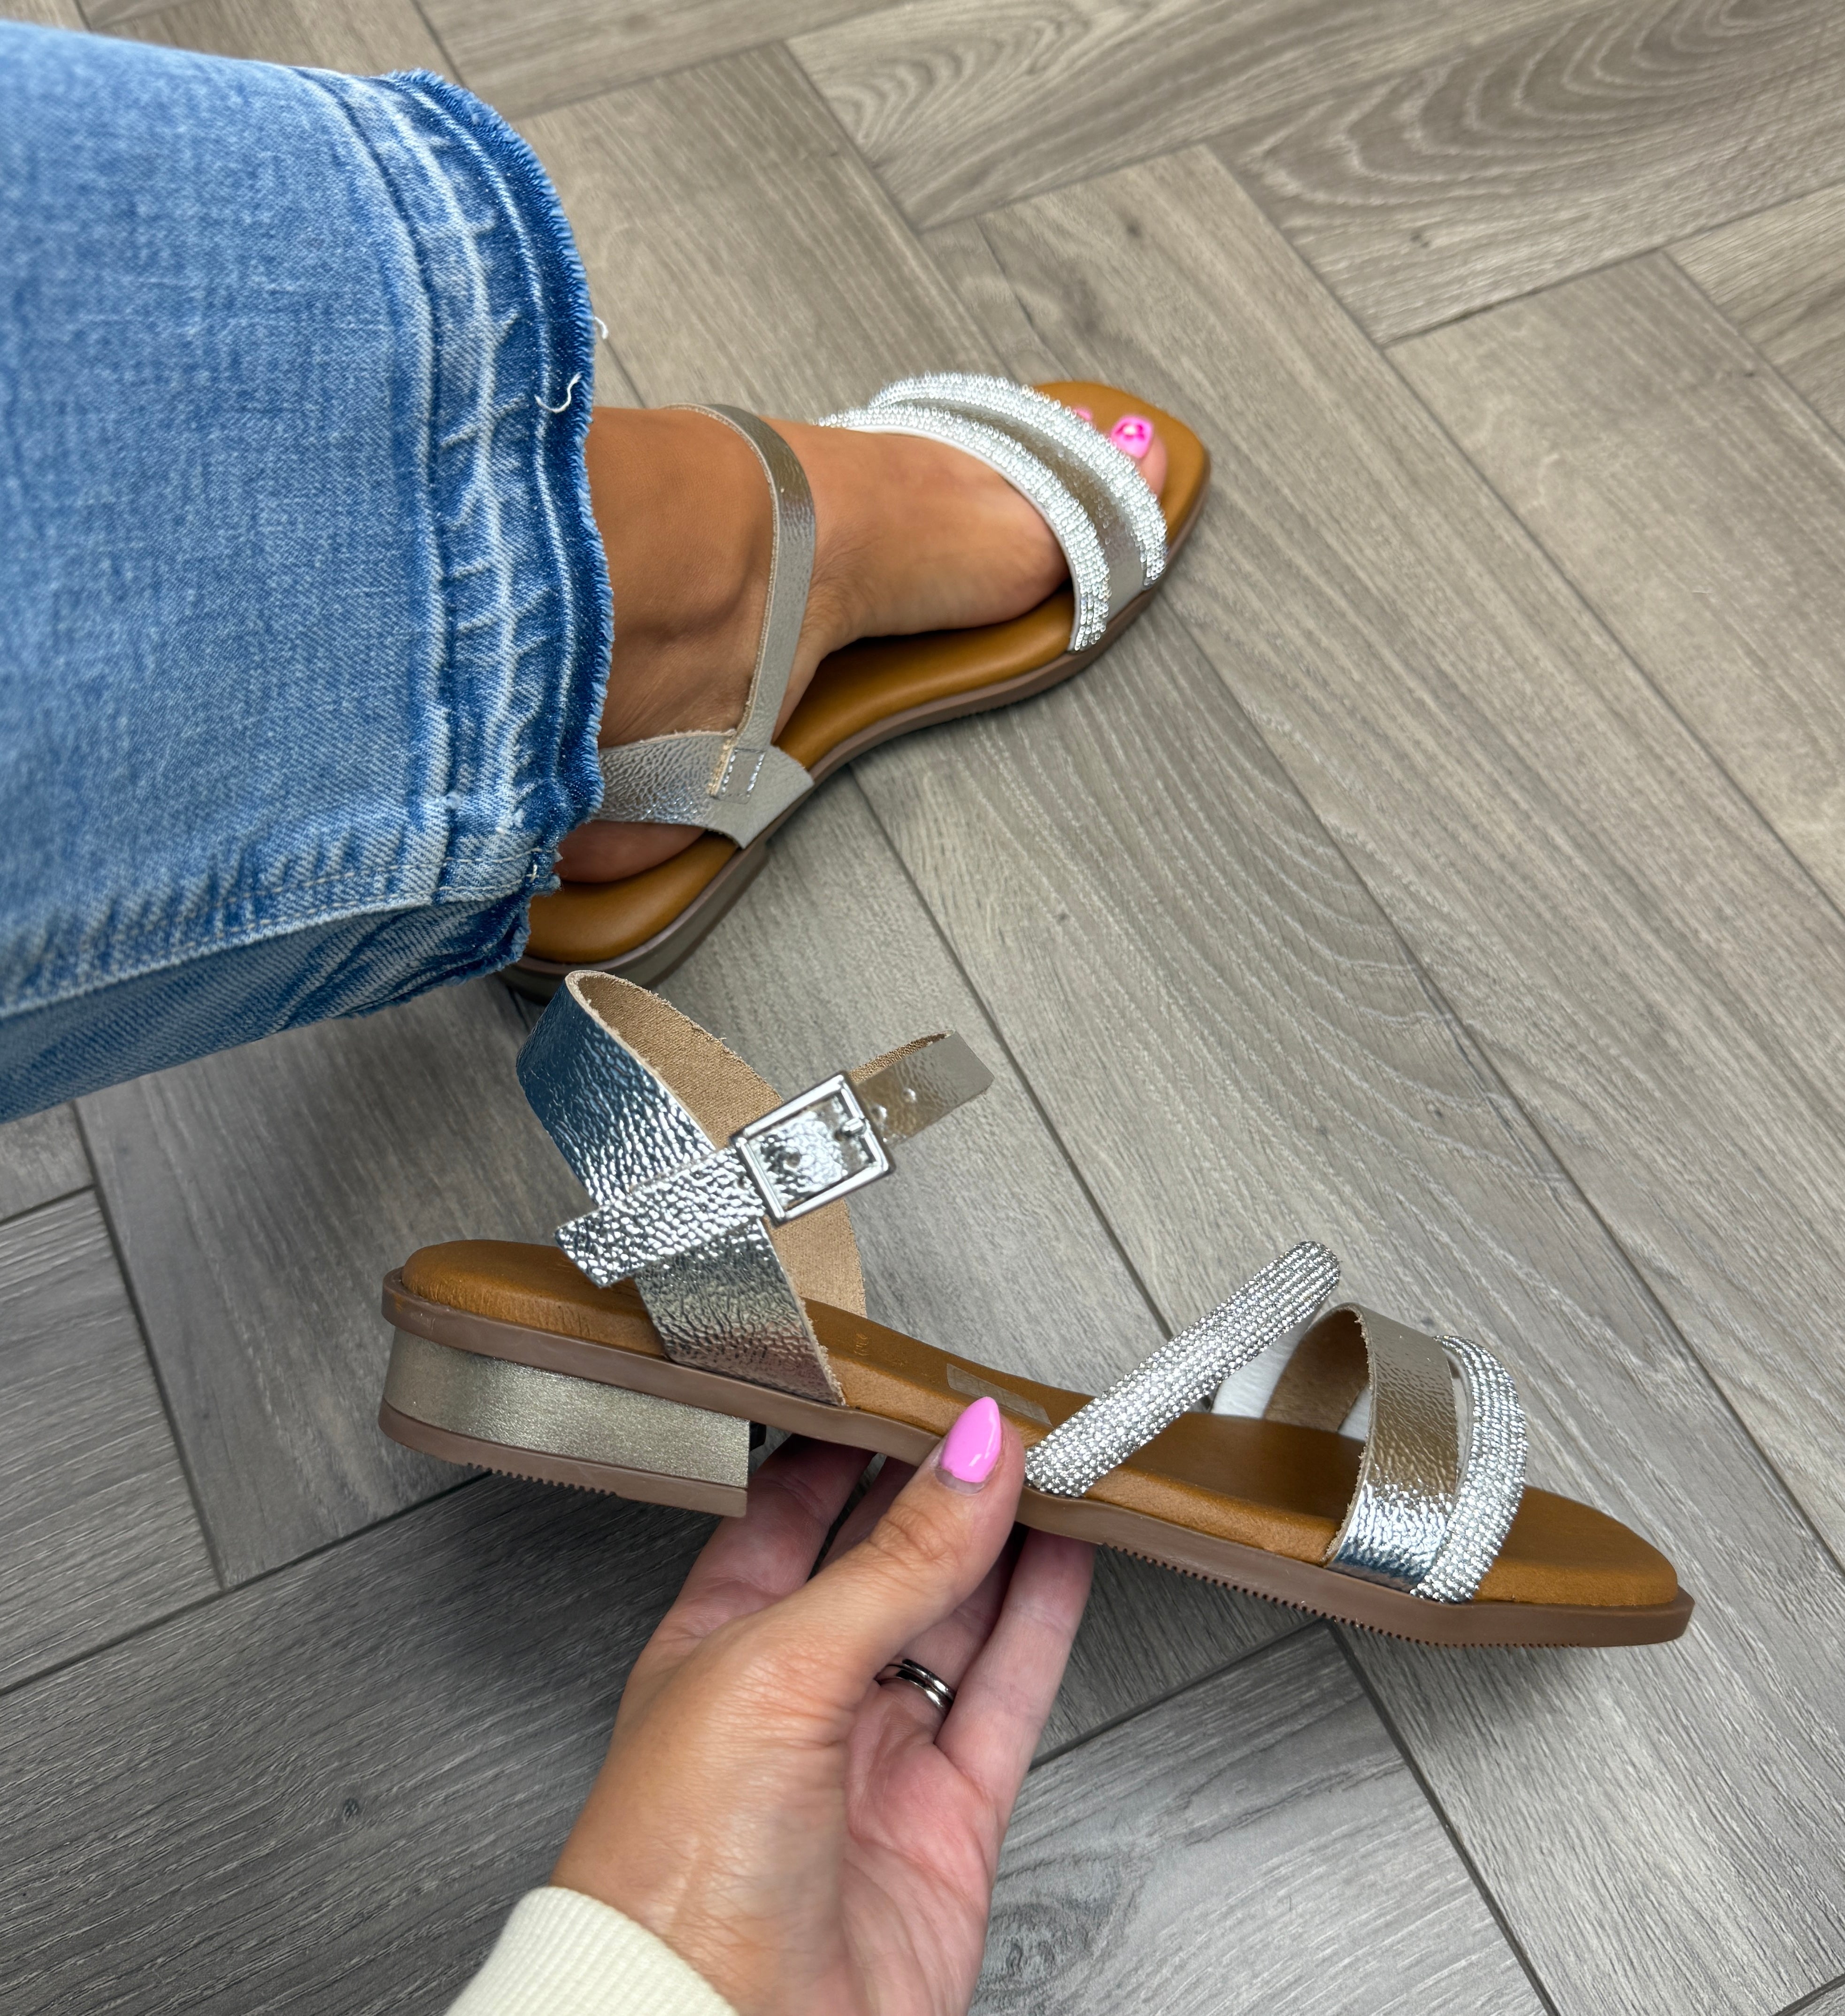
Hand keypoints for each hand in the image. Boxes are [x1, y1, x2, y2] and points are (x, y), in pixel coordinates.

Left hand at [551, 1400, 1094, 2014]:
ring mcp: (875, 1755)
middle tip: (1002, 1413)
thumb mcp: (779, 1667)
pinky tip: (1069, 1555)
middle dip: (943, 1484)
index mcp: (718, 1642)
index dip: (852, 1444)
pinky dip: (1044, 1620)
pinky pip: (1005, 1694)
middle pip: (887, 1558)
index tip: (910, 1383)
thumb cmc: (677, 1873)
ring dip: (1007, 1539)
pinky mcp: (946, 1818)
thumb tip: (969, 1456)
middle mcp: (797, 1694)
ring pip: (957, 1618)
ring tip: (1054, 1459)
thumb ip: (890, 1559)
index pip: (791, 1511)